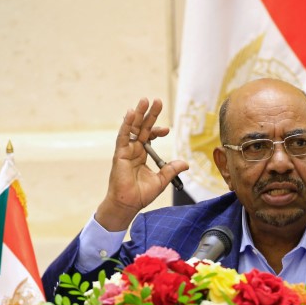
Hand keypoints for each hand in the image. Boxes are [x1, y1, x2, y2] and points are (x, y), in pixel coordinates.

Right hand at [95, 98, 188, 231]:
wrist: (129, 204)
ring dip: (138, 114)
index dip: (158, 130)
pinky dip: (126, 124)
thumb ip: (171, 169)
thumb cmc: (141, 194)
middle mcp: (133, 149)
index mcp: (142, 154)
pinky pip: (123, 136)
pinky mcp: (120, 153)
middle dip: (150, 114)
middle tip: (157, 100)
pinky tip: (130, 113)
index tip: (168, 129)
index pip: (150, 136)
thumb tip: (186, 163)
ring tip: (144, 100)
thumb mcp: (161, 180)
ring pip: (133, 128)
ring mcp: (126, 150)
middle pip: (142, 127)